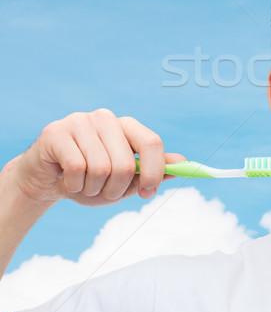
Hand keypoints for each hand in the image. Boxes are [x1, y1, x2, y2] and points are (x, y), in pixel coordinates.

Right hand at [11, 109, 183, 206]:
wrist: (46, 180)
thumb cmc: (90, 180)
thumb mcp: (125, 180)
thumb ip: (154, 170)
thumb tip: (183, 163)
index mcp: (126, 125)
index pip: (151, 142)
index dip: (155, 171)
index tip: (148, 193)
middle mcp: (106, 118)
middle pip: (126, 163)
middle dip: (115, 190)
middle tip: (102, 193)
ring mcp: (80, 121)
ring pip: (100, 169)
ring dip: (92, 189)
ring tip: (83, 185)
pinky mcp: (56, 132)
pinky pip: (76, 168)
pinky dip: (73, 185)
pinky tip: (66, 180)